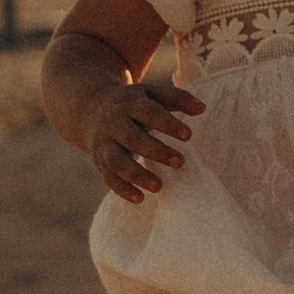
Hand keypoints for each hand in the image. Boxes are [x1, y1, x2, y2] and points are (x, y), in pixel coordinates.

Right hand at [88, 73, 204, 199]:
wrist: (90, 109)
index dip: (167, 124)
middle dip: (156, 151)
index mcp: (130, 104)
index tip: (188, 135)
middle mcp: (115, 124)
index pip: (148, 112)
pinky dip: (122, 189)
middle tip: (180, 162)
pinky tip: (141, 199)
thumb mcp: (152, 94)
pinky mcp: (100, 162)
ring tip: (160, 187)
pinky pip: (108, 177)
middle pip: (132, 138)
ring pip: (116, 161)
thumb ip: (177, 99)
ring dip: (137, 175)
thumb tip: (202, 108)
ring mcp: (105, 144)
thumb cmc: (133, 104)